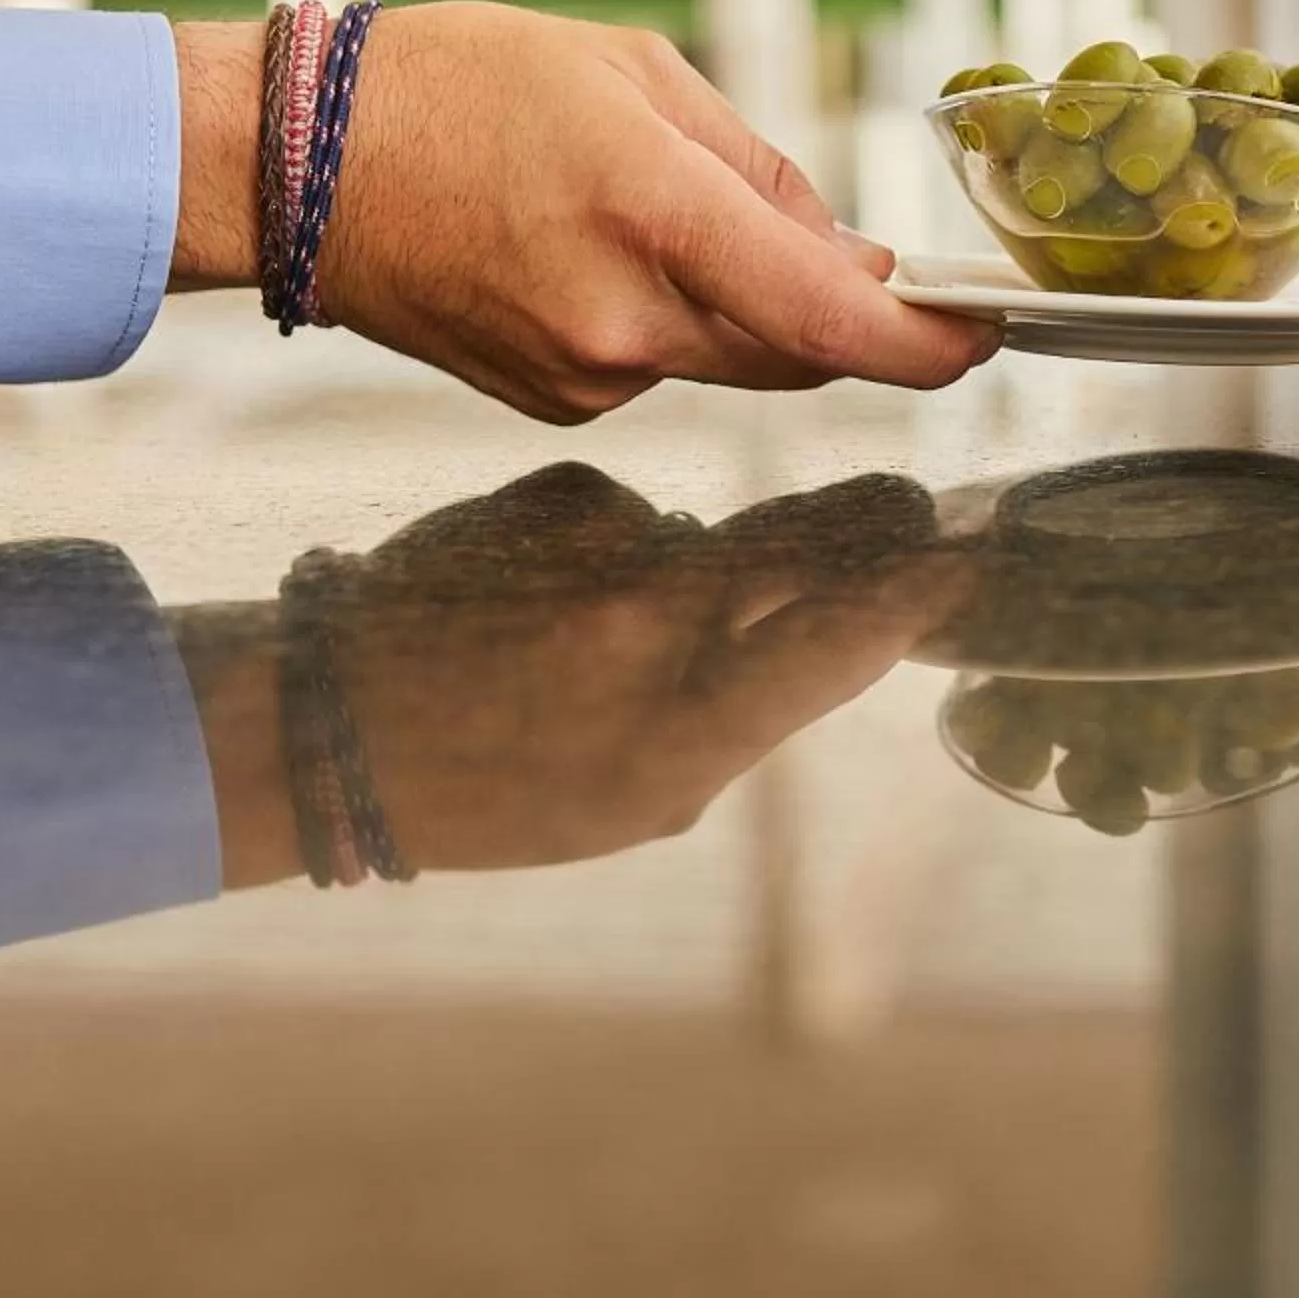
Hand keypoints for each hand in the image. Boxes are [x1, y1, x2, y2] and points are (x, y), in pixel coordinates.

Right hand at [174, 6, 996, 422]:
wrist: (294, 167)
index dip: (924, 344)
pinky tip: (605, 257)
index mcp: (653, 215)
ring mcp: (586, 374)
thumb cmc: (455, 86)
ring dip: (751, 308)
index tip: (982, 334)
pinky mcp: (556, 400)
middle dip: (846, 312)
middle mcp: (623, 318)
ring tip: (667, 217)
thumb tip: (850, 255)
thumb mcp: (636, 74)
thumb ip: (760, 170)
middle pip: (800, 350)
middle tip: (870, 265)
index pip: (829, 320)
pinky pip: (666, 367)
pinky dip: (678, 321)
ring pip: (736, 359)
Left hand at [318, 465, 971, 871]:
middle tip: (902, 508)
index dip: (920, 593)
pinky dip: (607, 549)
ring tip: (593, 634)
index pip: (843, 640)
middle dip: (869, 521)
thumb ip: (735, 723)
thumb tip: (819, 643)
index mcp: (684, 732)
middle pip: (805, 546)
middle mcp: (650, 631)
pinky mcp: (552, 495)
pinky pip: (626, 512)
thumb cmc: (497, 789)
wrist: (330, 723)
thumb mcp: (637, 802)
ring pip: (707, 535)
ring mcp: (601, 554)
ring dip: (692, 567)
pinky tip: (541, 597)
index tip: (967, 559)